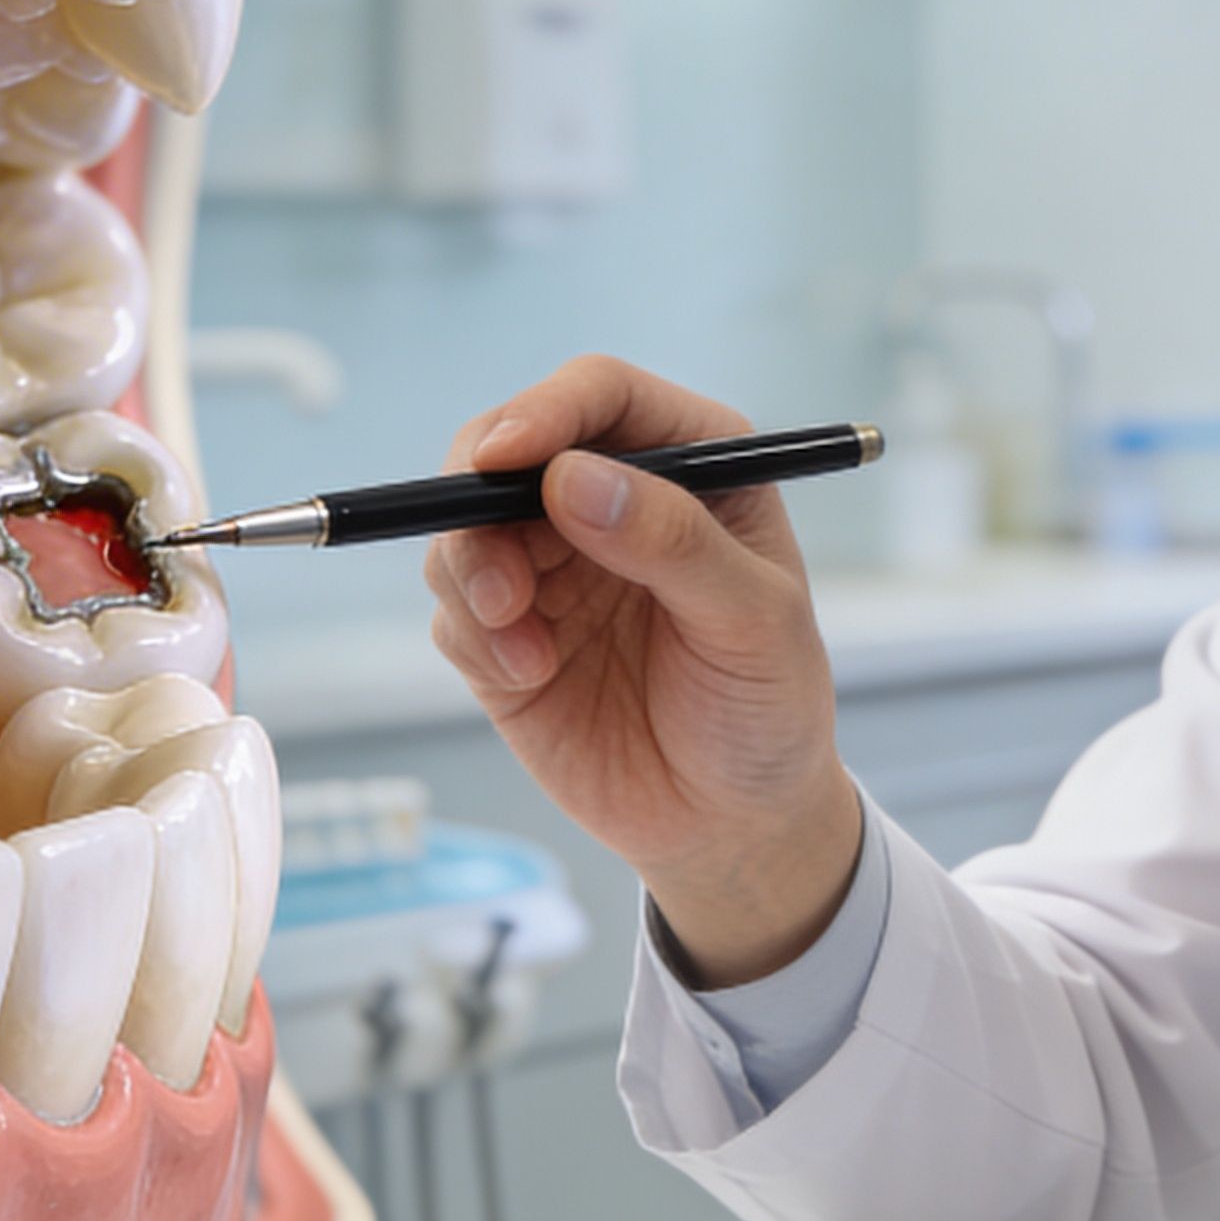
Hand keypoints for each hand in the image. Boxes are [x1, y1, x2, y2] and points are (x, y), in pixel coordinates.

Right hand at [425, 357, 861, 984]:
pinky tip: (531, 677)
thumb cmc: (766, 708)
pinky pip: (452, 606)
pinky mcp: (504, 631)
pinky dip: (473, 635)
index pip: (601, 394)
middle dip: (480, 497)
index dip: (546, 410)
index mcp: (690, 465)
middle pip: (506, 444)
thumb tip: (571, 479)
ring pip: (462, 523)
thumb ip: (673, 543)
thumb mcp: (752, 622)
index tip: (506, 457)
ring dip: (470, 571)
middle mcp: (611, 497)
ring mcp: (551, 563)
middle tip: (498, 578)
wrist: (731, 826)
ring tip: (521, 646)